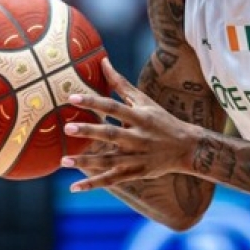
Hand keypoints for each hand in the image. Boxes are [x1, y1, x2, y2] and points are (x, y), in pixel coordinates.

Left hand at [62, 58, 197, 189]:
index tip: (72, 97)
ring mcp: (136, 157)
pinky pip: (111, 179)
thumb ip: (121, 84)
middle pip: (110, 134)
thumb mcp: (144, 101)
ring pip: (108, 160)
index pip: (113, 107)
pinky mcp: (135, 172)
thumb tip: (103, 61)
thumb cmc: (161, 120)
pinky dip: (93, 184)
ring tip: (63, 160)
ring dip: (86, 162)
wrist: (186, 147)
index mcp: (139, 117)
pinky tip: (74, 187)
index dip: (93, 102)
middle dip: (89, 131)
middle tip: (67, 127)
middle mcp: (137, 137)